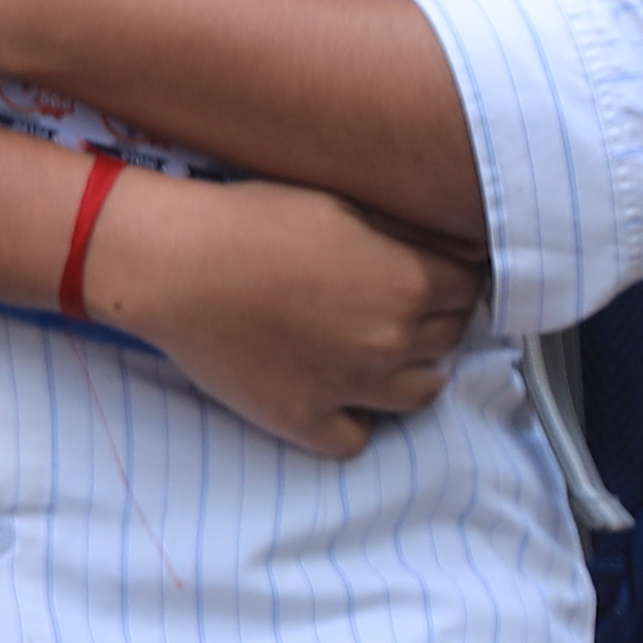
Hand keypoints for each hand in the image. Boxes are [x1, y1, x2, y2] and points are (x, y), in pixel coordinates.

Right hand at [90, 171, 483, 458]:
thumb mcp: (341, 204)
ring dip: (414, 371)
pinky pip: (357, 439)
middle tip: (402, 303)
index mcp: (407, 281)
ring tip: (383, 350)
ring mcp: (349, 386)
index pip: (469, 288)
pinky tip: (341, 391)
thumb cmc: (246, 221)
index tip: (439, 273)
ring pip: (420, 394)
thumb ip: (405, 233)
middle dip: (436, 319)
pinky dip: (357, 419)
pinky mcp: (304, 418)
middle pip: (449, 338)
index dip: (455, 276)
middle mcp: (389, 341)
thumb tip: (454, 248)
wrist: (173, 262)